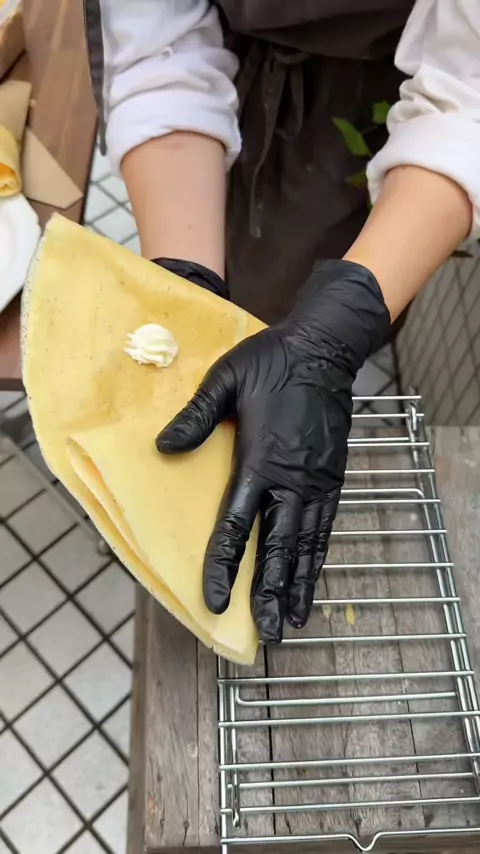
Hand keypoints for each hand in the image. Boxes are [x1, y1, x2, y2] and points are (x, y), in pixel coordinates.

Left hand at [156, 261, 389, 642]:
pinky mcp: (335, 476)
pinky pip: (326, 526)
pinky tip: (314, 576)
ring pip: (307, 544)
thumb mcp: (225, 380)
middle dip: (270, 592)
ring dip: (299, 584)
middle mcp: (292, 480)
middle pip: (279, 548)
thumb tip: (163, 448)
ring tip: (294, 621)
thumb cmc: (271, 361)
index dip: (224, 566)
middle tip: (268, 634)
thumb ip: (197, 416)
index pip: (237, 525)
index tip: (216, 601)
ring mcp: (318, 481)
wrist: (325, 348)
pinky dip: (319, 557)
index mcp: (261, 460)